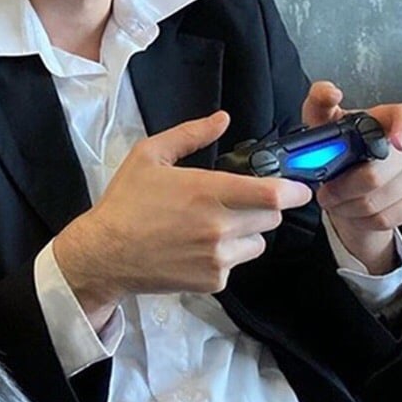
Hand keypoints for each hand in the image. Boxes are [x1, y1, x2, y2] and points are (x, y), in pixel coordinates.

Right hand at [52, 111, 313, 327]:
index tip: (297, 187)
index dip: (294, 190)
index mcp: (207, 192)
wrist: (105, 253)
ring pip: (258, 242)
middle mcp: (219, 227)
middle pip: (272, 218)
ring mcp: (219, 258)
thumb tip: (222, 119)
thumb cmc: (126, 201)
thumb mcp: (149, 155)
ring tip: (214, 226)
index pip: (273, 195)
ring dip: (247, 232)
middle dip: (263, 207)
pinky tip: (197, 247)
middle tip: (238, 201)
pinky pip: (236, 264)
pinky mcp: (214, 282)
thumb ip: (190, 135)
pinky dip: (226, 255)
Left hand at [301, 81, 401, 273]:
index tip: (396, 143)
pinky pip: (385, 217)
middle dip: (343, 186)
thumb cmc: (337, 147)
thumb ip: (320, 102)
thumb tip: (331, 92)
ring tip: (333, 199)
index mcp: (387, 121)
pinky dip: (360, 219)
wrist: (345, 185)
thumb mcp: (321, 122)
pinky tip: (351, 210)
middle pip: (379, 172)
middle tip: (324, 190)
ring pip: (378, 200)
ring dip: (346, 206)